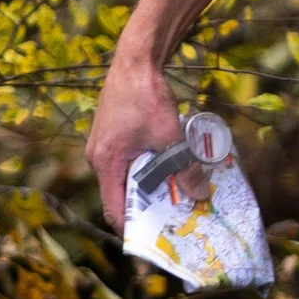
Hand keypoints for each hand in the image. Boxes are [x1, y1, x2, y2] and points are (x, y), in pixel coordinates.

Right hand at [87, 51, 181, 227]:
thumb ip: (184, 167)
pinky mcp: (111, 136)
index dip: (134, 228)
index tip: (156, 238)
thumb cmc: (146, 97)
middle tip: (175, 217)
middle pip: (121, 194)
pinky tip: (169, 167)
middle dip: (148, 207)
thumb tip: (200, 195)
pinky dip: (146, 168)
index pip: (114, 209)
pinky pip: (127, 162)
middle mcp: (98, 158)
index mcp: (105, 163)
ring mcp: (102, 146)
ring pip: (126, 177)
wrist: (135, 60)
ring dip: (150, 185)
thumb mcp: (170, 136)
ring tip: (177, 193)